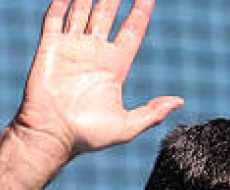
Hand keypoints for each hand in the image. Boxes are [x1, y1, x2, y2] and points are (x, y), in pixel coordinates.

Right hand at [11, 0, 183, 159]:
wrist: (51, 136)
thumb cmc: (87, 136)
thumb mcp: (127, 127)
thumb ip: (152, 113)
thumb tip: (179, 101)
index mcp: (114, 66)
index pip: (132, 30)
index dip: (141, 10)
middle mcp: (94, 53)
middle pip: (108, 14)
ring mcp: (71, 48)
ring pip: (82, 10)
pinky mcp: (49, 48)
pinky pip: (55, 18)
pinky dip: (61, 2)